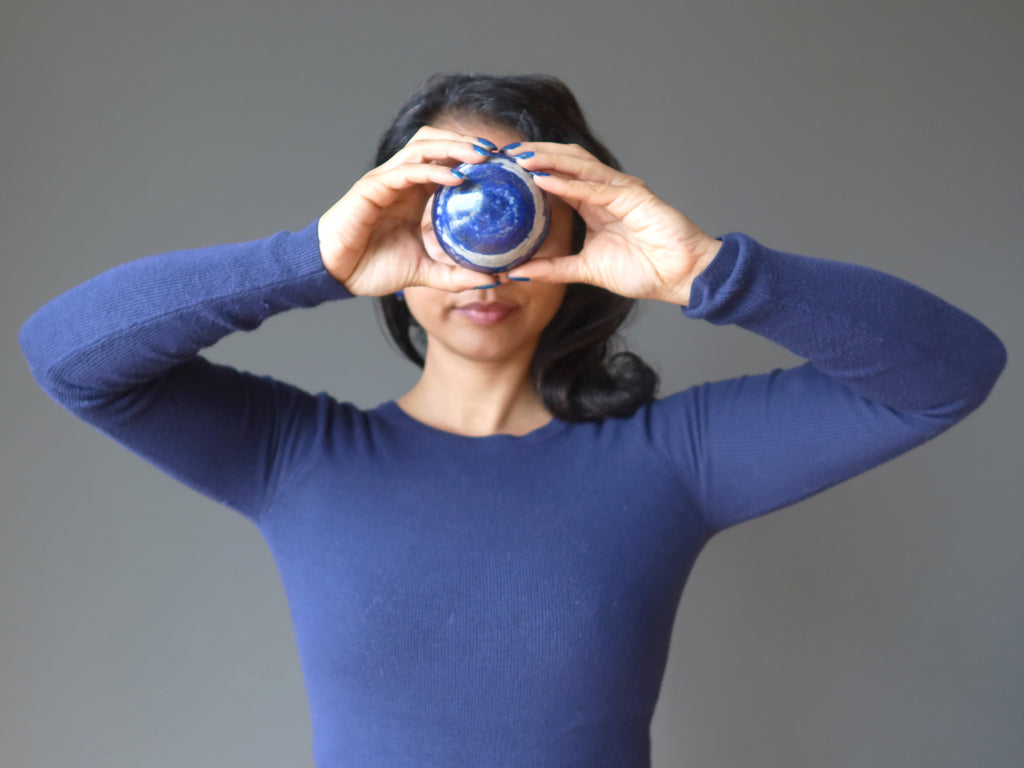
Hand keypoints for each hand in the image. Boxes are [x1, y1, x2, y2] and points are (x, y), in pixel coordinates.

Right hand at [317, 127, 491, 295]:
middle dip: (467, 143)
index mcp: (416, 192)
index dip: (474, 158)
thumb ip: (456, 274)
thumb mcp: (425, 273)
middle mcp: (403, 179)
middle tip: (498, 153)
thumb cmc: (373, 267)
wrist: (338, 274)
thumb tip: (493, 278)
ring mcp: (387, 179)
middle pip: (437, 143)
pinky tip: (455, 178)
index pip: (447, 161)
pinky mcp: (372, 187)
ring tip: (481, 156)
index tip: (504, 166)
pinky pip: (406, 171)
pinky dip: (431, 170)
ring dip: (453, 147)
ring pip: (423, 148)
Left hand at [505, 143, 720, 305]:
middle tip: (504, 155)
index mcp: (595, 204)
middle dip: (535, 156)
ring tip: (520, 159)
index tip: (502, 171)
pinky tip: (545, 180)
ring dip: (548, 161)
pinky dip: (569, 183)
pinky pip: (595, 188)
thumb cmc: (644, 271)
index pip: (558, 178)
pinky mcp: (634, 197)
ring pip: (579, 166)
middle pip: (566, 162)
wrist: (681, 278)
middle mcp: (606, 190)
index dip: (532, 171)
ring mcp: (621, 190)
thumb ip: (554, 268)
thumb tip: (518, 271)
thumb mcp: (586, 270)